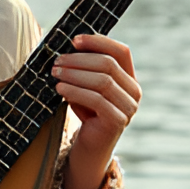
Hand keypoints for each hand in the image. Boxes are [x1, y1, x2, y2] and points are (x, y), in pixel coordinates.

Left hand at [51, 33, 140, 188]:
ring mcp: (129, 107)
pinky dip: (75, 91)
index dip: (98, 41)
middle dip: (79, 59)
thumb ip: (83, 68)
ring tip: (55, 73)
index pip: (121, 51)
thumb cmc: (84, 112)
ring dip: (75, 74)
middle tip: (56, 61)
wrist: (88, 147)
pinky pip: (96, 99)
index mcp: (129, 79)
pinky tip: (59, 89)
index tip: (73, 40)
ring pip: (103, 80)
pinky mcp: (117, 121)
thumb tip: (65, 46)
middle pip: (109, 64)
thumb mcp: (84, 86)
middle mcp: (134, 91)